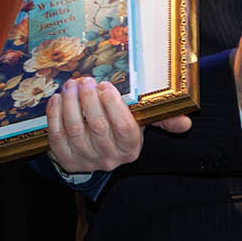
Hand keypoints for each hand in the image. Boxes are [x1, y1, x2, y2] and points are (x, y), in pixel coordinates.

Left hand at [46, 77, 193, 174]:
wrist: (95, 152)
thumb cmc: (119, 128)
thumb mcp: (141, 122)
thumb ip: (163, 119)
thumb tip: (187, 123)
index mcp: (130, 147)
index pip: (125, 128)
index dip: (113, 106)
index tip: (105, 85)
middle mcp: (110, 158)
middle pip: (98, 127)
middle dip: (89, 100)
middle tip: (86, 80)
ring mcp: (86, 160)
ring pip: (75, 131)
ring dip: (71, 105)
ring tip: (71, 85)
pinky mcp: (66, 160)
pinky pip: (57, 138)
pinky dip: (55, 116)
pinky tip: (57, 99)